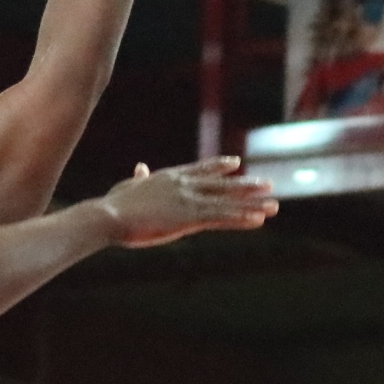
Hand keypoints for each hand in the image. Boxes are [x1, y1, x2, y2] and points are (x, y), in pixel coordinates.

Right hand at [98, 159, 278, 247]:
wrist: (109, 215)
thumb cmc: (113, 205)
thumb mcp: (128, 186)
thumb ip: (139, 177)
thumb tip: (141, 166)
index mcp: (169, 177)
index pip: (201, 169)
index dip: (220, 166)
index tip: (236, 162)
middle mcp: (184, 185)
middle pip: (222, 184)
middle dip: (246, 185)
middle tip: (267, 184)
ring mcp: (189, 200)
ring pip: (228, 201)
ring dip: (252, 204)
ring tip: (274, 205)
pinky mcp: (190, 217)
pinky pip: (222, 218)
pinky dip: (242, 218)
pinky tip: (258, 220)